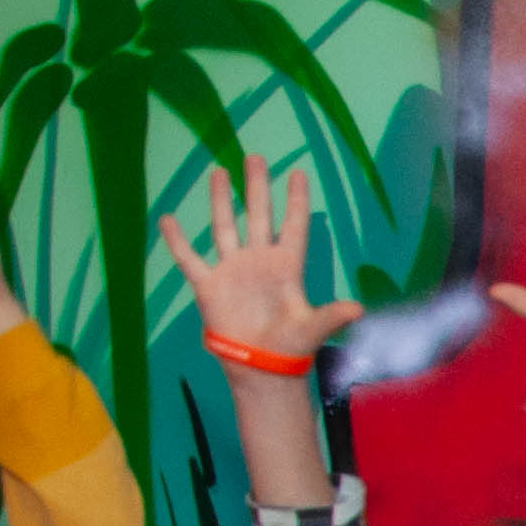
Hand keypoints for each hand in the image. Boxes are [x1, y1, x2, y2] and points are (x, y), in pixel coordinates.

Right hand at [158, 158, 364, 365]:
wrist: (261, 368)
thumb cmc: (292, 347)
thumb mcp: (313, 328)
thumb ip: (331, 315)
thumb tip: (358, 309)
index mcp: (287, 267)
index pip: (294, 226)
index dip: (296, 201)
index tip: (298, 173)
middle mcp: (259, 261)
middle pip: (258, 216)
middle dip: (257, 187)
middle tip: (256, 157)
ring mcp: (233, 270)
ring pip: (225, 227)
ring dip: (220, 201)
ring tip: (217, 172)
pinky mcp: (209, 286)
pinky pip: (189, 259)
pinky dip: (178, 241)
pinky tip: (167, 220)